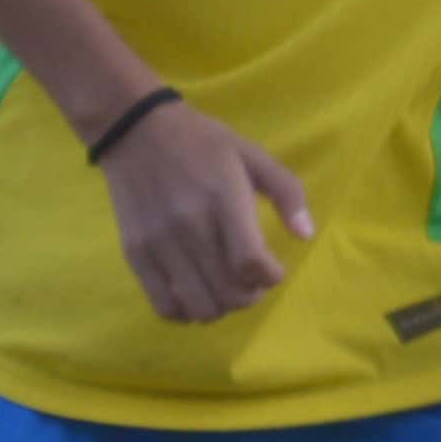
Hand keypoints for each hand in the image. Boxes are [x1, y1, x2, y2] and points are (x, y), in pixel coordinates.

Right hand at [98, 97, 310, 322]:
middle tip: (250, 280)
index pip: (250, 263)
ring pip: (200, 307)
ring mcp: (159, 244)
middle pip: (229, 293)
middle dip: (250, 295)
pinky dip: (185, 312)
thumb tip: (306, 235)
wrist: (134, 129)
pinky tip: (193, 294)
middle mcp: (190, 226)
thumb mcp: (252, 154)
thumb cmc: (200, 141)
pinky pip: (164, 307)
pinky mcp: (136, 254)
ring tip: (222, 288)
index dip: (270, 278)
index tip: (272, 270)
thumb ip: (287, 192)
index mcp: (223, 199)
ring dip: (220, 307)